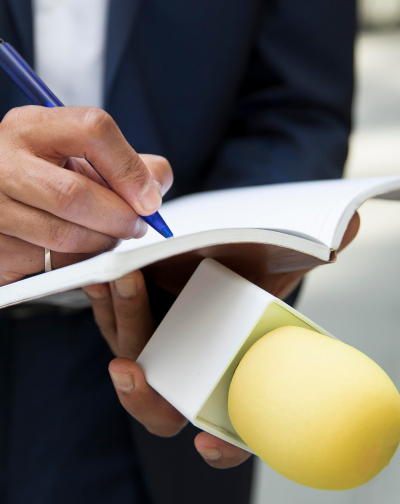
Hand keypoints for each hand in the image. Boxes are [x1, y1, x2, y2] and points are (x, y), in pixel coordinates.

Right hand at [0, 106, 172, 284]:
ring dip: (103, 243)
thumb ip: (126, 162)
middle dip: (119, 217)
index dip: (129, 168)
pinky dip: (80, 262)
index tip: (149, 198)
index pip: (92, 130)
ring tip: (112, 236)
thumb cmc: (45, 175)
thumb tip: (158, 184)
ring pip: (64, 236)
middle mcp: (4, 163)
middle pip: (76, 195)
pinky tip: (84, 250)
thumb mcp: (79, 155)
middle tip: (137, 225)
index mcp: (32, 128)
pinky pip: (50, 264)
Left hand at [84, 212, 359, 468]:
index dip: (223, 446)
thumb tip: (344, 232)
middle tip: (133, 371)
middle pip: (163, 411)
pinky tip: (103, 276)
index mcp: (230, 377)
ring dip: (121, 328)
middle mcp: (189, 374)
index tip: (208, 442)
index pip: (228, 432)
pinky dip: (105, 304)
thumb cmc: (247, 274)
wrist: (213, 254)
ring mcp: (156, 354)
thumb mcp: (276, 269)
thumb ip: (303, 258)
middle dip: (145, 399)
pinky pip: (113, 325)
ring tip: (120, 284)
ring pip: (131, 366)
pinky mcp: (131, 325)